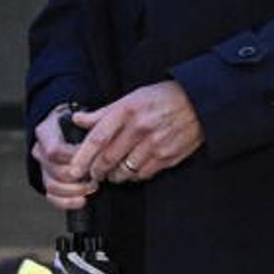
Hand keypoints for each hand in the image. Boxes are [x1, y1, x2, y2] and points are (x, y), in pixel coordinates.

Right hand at [32, 105, 98, 211]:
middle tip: (96, 176)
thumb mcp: (84, 116)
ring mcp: (42, 168)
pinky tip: (82, 201)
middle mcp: (40, 151)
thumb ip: (87, 120)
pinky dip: (67, 202)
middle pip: (54, 170)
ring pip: (52, 185)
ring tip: (92, 187)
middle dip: (77, 177)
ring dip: (74, 190)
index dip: (73, 159)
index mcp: (45, 132)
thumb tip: (83, 122)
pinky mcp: (47, 181)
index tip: (92, 160)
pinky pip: (52, 197)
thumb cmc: (80, 123)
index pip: (54, 151)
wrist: (71, 129)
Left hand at [68, 81, 203, 187]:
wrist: (199, 103)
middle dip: (95, 171)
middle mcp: (140, 128)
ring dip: (113, 175)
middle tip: (91, 173)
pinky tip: (130, 170)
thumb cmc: (162, 99)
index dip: (82, 157)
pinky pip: (142, 174)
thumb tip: (78, 120)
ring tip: (111, 171)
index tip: (73, 170)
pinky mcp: (168, 157)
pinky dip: (132, 176)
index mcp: (127, 110)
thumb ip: (103, 112)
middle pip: (108, 159)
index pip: (98, 138)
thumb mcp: (131, 98)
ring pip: (124, 171)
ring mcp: (155, 144)